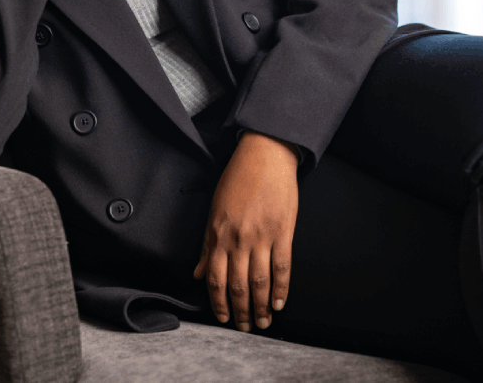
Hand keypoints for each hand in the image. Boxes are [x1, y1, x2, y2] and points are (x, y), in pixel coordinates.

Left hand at [193, 131, 298, 331]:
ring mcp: (263, 236)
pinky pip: (282, 267)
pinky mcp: (284, 232)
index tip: (223, 318)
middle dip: (241, 311)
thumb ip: (207, 245)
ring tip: (263, 322)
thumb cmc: (238, 178)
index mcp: (219, 234)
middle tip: (246, 327)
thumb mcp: (215, 210)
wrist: (265, 154)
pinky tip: (280, 302)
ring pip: (260, 282)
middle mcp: (239, 239)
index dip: (218, 303)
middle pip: (238, 285)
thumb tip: (198, 273)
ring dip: (262, 306)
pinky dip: (282, 288)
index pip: (216, 278)